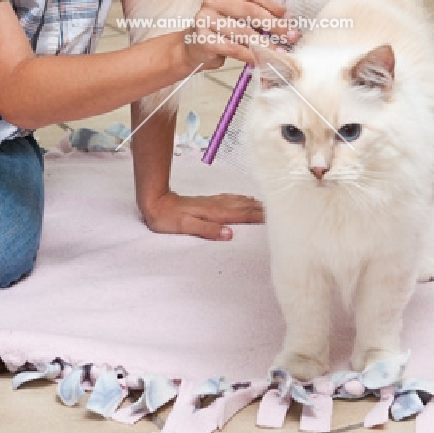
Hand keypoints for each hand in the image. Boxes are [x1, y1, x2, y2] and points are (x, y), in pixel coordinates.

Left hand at [139, 189, 263, 239]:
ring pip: (238, 202)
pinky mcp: (207, 201)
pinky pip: (229, 199)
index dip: (258, 216)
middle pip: (243, 207)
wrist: (156, 203)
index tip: (274, 218)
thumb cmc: (169, 218)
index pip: (241, 215)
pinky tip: (243, 199)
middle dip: (260, 209)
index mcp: (214, 213)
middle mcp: (216, 206)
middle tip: (277, 210)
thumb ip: (208, 230)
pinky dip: (240, 199)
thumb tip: (229, 234)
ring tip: (266, 205)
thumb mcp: (186, 227)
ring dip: (253, 203)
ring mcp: (212, 202)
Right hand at [183, 0, 295, 70]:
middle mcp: (213, 1)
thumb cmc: (221, 30)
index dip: (275, 5)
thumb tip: (288, 20)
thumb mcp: (237, 15)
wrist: (192, 46)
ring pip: (244, 32)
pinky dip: (251, 55)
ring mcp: (205, 19)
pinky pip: (234, 48)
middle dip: (275, 24)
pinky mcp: (204, 39)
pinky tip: (261, 60)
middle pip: (251, 10)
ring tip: (280, 52)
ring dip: (266, 44)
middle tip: (291, 36)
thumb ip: (257, 12)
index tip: (289, 17)